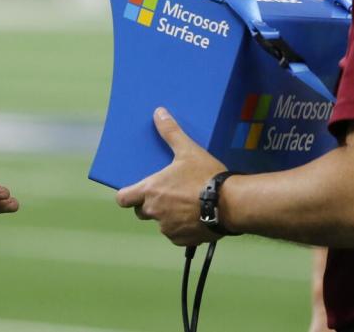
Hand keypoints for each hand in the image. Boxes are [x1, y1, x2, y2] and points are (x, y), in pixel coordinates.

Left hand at [116, 108, 225, 245]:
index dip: (126, 195)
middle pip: (141, 212)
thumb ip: (171, 132)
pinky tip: (196, 216)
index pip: (123, 198)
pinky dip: (182, 228)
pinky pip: (176, 235)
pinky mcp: (182, 240)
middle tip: (167, 194)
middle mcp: (155, 212)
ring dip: (168, 217)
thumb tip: (158, 112)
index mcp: (150, 191)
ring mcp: (168, 228)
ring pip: (161, 223)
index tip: (133, 192)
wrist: (231, 204)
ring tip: (186, 204)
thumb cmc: (206, 176)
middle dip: (150, 204)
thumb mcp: (188, 150)